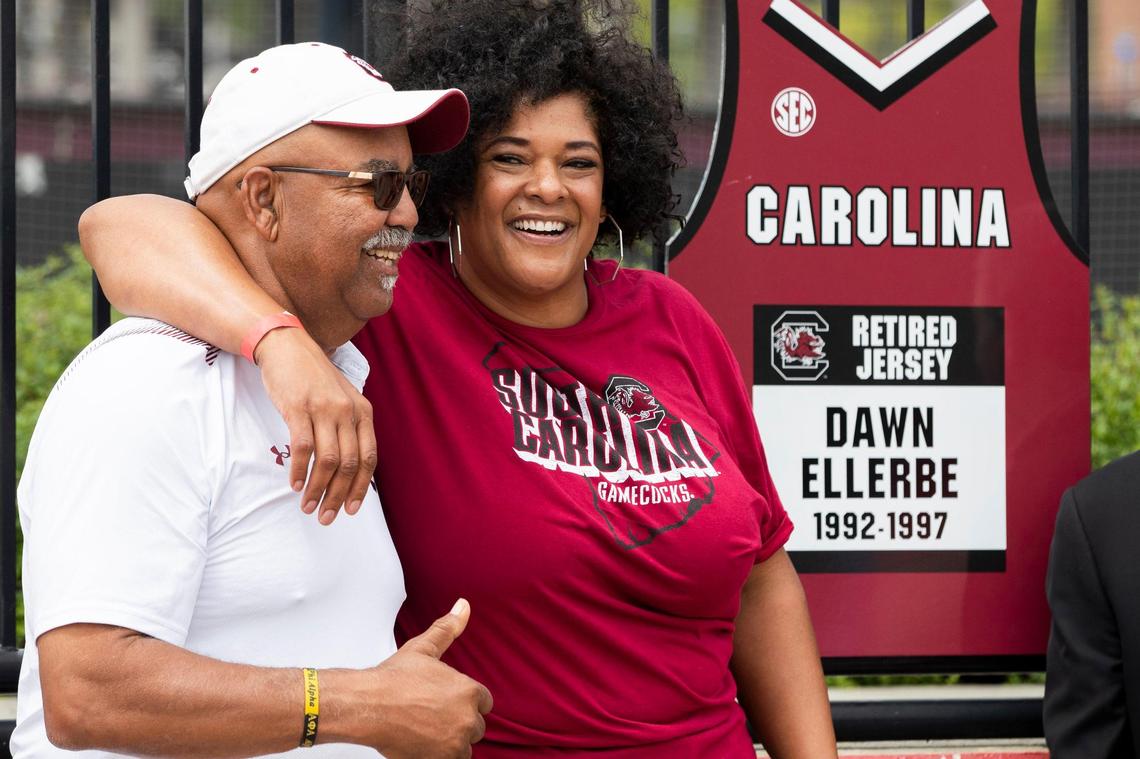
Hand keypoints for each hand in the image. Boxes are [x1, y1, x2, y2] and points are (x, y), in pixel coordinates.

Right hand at [254, 326, 376, 523]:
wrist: (287, 347)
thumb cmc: (313, 378)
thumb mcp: (341, 399)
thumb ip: (348, 427)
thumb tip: (347, 468)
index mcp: (362, 411)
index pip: (368, 457)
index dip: (360, 487)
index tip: (351, 509)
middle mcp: (347, 411)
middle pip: (349, 464)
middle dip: (338, 496)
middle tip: (326, 517)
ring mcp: (324, 409)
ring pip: (328, 460)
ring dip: (318, 489)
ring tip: (308, 506)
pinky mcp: (299, 408)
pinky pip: (303, 448)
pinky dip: (300, 471)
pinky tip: (295, 485)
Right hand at [369, 599, 493, 757]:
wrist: (367, 706)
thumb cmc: (393, 680)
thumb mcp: (424, 648)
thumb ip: (448, 628)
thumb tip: (463, 606)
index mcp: (468, 691)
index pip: (484, 702)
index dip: (465, 701)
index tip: (448, 702)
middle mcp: (466, 718)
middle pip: (475, 726)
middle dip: (458, 722)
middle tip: (432, 715)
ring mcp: (454, 743)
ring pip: (464, 747)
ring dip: (450, 741)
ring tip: (427, 730)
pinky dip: (439, 755)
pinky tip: (424, 743)